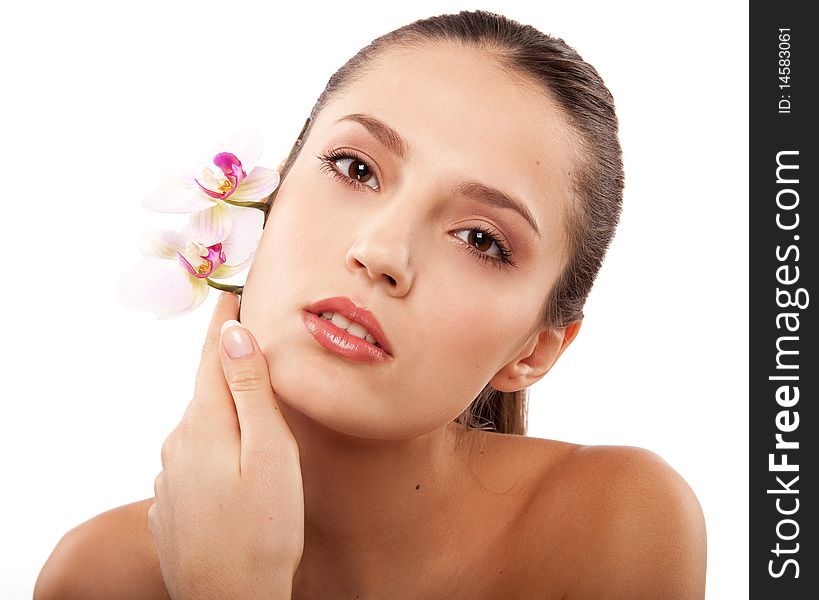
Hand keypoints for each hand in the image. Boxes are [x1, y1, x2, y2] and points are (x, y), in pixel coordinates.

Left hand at [148, 291, 304, 599]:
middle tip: (261, 349)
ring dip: (227, 412)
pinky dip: (217, 448)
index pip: (213, 356)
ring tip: (259, 418)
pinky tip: (238, 469)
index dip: (225, 322)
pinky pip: (196, 458)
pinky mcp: (172, 501)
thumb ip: (251, 392)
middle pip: (207, 389)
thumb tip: (234, 335)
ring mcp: (170, 474)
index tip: (233, 292)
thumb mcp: (270, 453)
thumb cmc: (264, 530)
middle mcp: (179, 441)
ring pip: (203, 426)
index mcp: (205, 423)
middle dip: (231, 367)